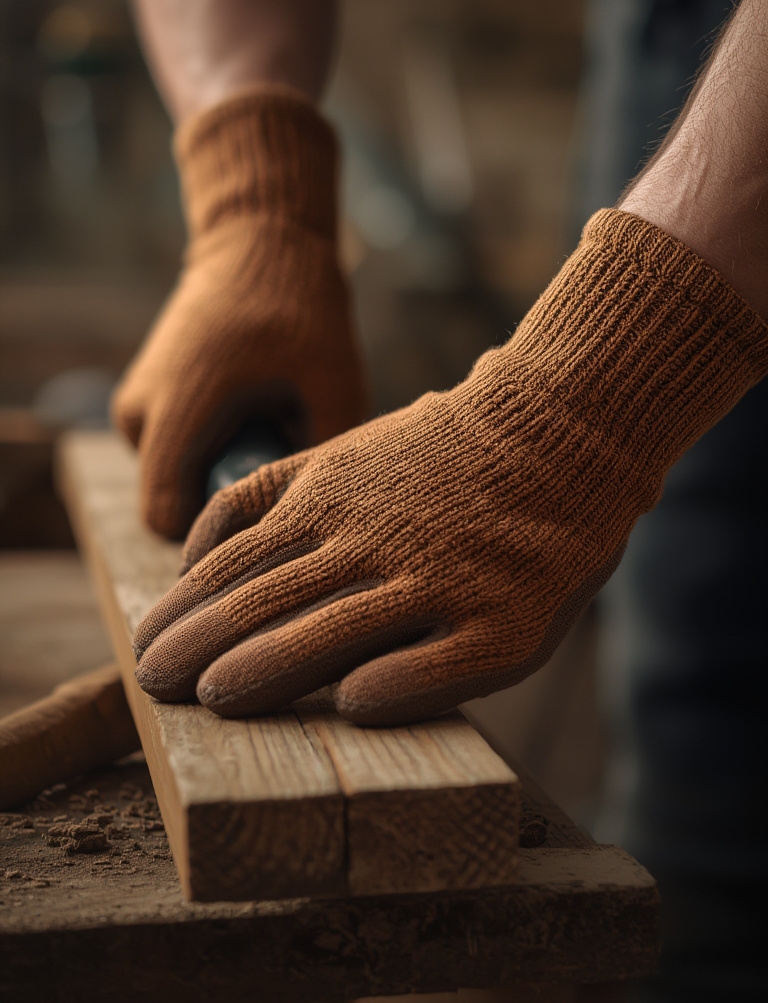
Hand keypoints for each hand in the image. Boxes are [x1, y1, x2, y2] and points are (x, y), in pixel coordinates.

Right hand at [112, 87, 365, 537]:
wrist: (259, 243)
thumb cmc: (301, 311)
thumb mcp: (336, 388)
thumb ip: (324, 463)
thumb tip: (328, 526)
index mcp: (177, 409)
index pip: (168, 518)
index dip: (215, 538)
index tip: (271, 521)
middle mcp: (140, 414)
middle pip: (176, 503)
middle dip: (229, 500)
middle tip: (284, 463)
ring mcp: (137, 405)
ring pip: (180, 477)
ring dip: (225, 470)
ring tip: (273, 427)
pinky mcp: (149, 399)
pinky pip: (180, 452)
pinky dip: (217, 448)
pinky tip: (256, 415)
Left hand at [132, 211, 767, 724]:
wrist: (563, 429)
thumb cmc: (449, 453)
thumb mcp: (345, 448)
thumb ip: (273, 493)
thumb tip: (196, 550)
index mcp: (333, 497)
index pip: (237, 561)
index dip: (186, 608)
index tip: (148, 646)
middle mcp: (375, 539)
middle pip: (269, 599)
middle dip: (202, 645)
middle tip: (154, 684)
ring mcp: (439, 580)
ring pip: (333, 632)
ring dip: (268, 668)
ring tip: (215, 699)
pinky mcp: (501, 623)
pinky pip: (433, 666)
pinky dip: (388, 687)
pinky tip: (351, 707)